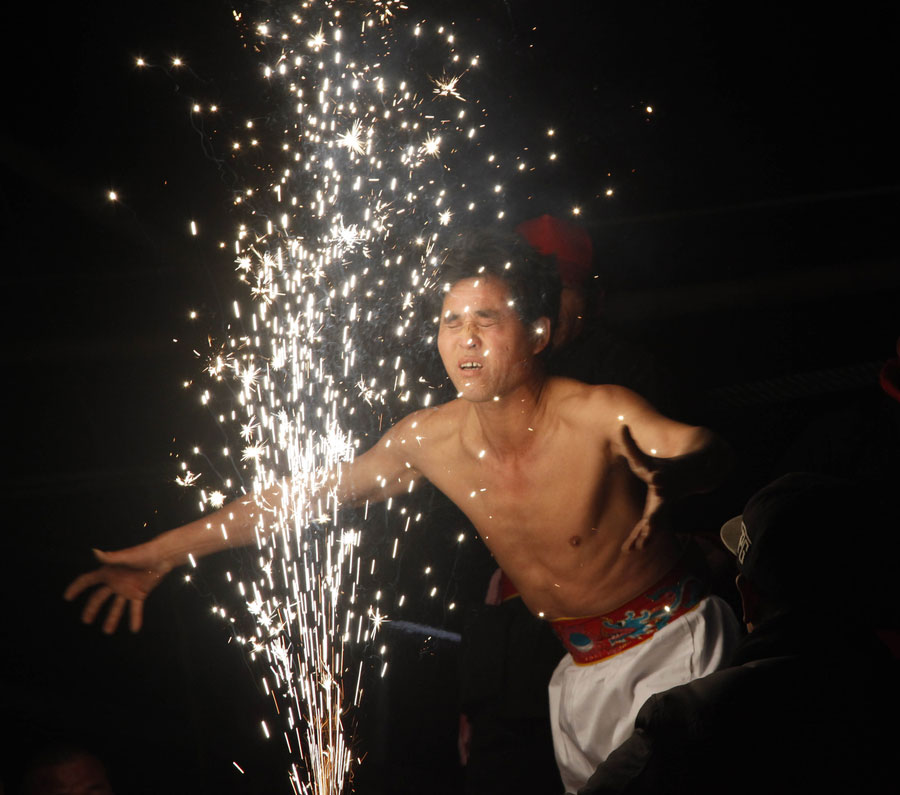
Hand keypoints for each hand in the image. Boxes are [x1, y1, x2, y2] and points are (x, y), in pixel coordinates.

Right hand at [63, 546, 173, 633]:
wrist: (163, 556)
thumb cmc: (144, 552)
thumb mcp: (127, 556)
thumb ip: (111, 558)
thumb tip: (95, 552)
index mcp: (109, 572)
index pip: (88, 580)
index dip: (77, 588)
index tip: (67, 597)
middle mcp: (116, 582)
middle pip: (99, 597)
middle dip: (92, 609)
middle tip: (86, 621)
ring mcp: (127, 589)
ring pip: (116, 606)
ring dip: (112, 618)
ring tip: (107, 632)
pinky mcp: (139, 593)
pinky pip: (135, 608)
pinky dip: (135, 618)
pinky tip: (134, 629)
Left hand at [620, 425, 671, 550]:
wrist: (689, 478)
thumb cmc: (662, 466)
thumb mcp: (646, 455)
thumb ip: (632, 443)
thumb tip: (622, 426)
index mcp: (662, 477)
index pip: (657, 474)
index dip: (657, 475)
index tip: (656, 478)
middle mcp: (664, 495)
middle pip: (660, 508)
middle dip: (655, 517)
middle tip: (650, 525)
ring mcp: (663, 507)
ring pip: (655, 524)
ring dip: (646, 536)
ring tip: (637, 548)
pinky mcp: (658, 515)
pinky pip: (648, 529)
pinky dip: (640, 538)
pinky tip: (629, 549)